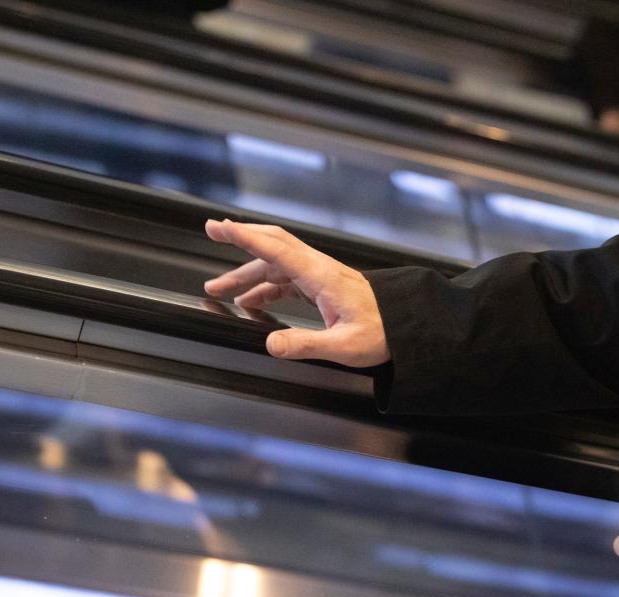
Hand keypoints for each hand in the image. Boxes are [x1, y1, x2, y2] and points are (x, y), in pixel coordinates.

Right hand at [204, 219, 390, 367]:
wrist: (406, 326)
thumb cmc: (383, 332)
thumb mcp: (344, 346)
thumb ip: (306, 345)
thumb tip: (271, 344)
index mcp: (321, 276)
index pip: (277, 249)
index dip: (245, 237)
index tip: (220, 228)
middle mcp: (319, 269)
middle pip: (273, 245)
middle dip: (241, 238)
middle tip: (211, 232)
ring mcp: (320, 276)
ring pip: (276, 265)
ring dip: (246, 274)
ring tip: (218, 289)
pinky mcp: (322, 286)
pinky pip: (286, 280)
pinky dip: (263, 288)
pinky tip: (250, 303)